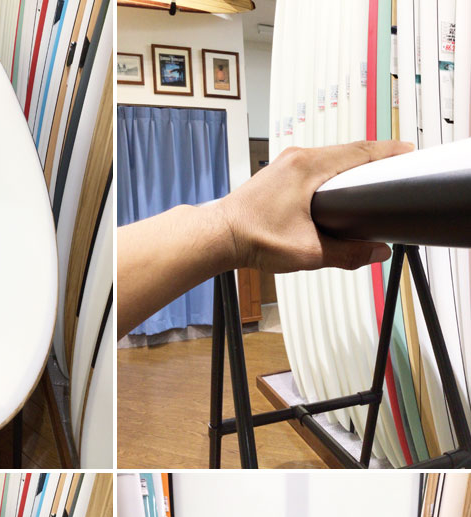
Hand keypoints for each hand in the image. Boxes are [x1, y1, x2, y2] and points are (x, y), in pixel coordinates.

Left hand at [213, 139, 414, 273]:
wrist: (219, 237)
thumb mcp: (308, 253)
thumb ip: (347, 254)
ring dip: (351, 166)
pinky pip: (314, 165)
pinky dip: (332, 173)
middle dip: (373, 159)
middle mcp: (297, 158)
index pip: (360, 152)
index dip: (388, 153)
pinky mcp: (278, 174)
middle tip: (396, 167)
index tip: (408, 153)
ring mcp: (286, 163)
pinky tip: (338, 188)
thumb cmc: (254, 240)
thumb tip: (377, 253)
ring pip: (330, 158)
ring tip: (372, 177)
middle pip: (347, 151)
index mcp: (308, 167)